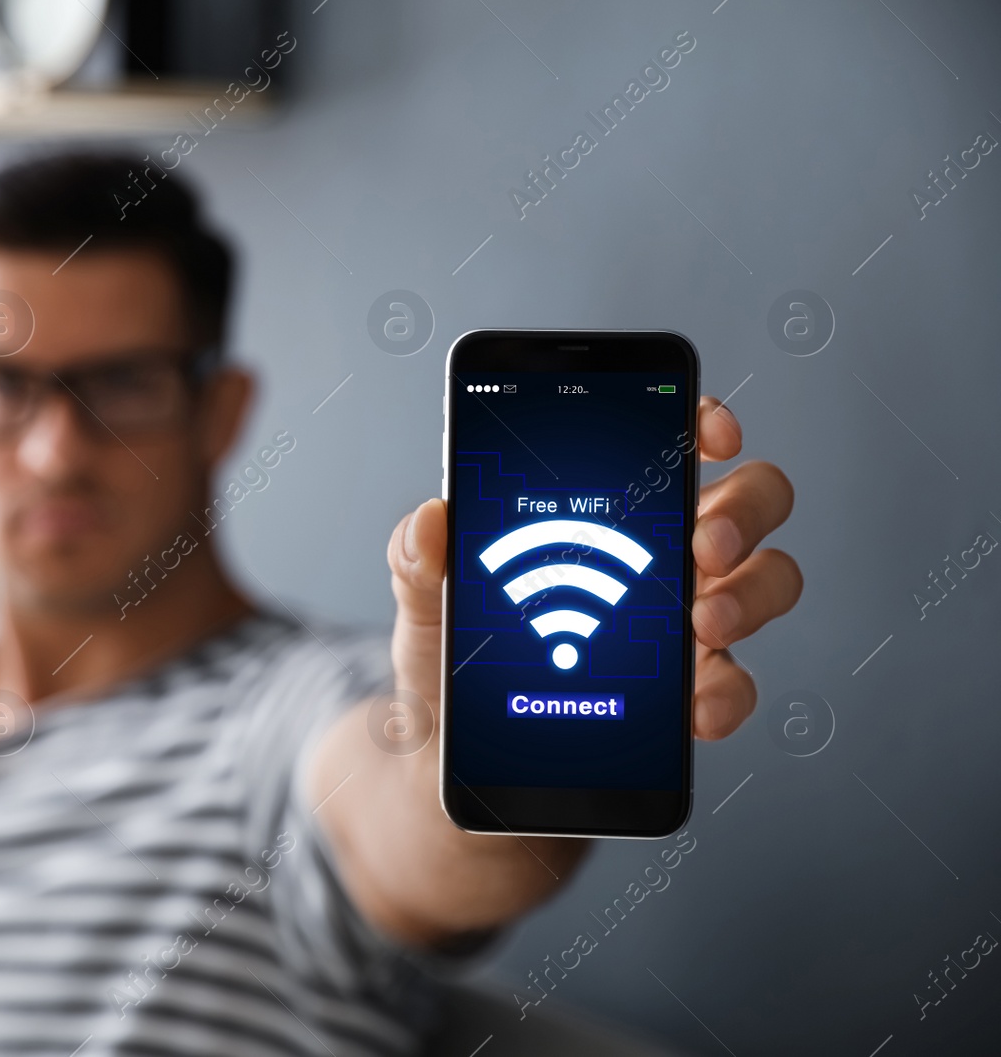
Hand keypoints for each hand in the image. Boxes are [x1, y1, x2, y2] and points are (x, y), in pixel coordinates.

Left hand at [388, 396, 800, 740]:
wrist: (449, 759)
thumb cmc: (450, 664)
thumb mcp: (425, 604)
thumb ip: (419, 560)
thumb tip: (430, 520)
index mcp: (600, 513)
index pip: (669, 443)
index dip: (702, 422)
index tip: (711, 434)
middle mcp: (658, 558)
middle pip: (744, 502)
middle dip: (744, 510)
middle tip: (704, 542)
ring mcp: (682, 626)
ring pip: (764, 582)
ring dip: (751, 593)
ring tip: (705, 620)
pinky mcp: (686, 695)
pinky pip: (735, 684)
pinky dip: (727, 693)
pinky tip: (695, 707)